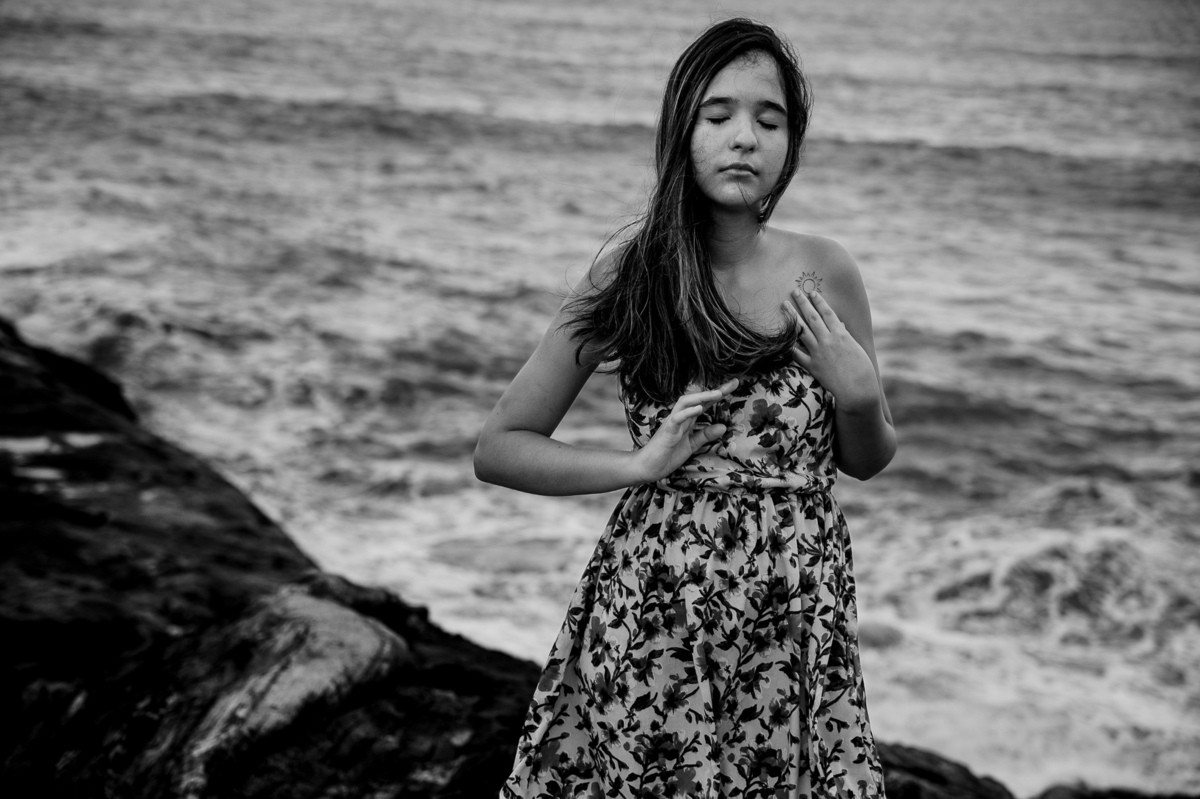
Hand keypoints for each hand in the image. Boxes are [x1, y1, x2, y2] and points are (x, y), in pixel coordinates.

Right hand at [631, 378, 738, 481]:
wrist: (648, 468)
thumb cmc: (667, 455)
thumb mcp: (692, 445)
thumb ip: (705, 435)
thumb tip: (723, 426)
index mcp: (687, 419)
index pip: (705, 402)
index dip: (719, 393)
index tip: (735, 384)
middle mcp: (680, 417)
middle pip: (697, 397)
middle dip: (715, 389)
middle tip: (734, 383)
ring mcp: (672, 423)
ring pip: (685, 402)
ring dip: (701, 397)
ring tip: (718, 393)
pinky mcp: (667, 433)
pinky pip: (677, 419)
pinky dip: (687, 413)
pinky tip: (698, 409)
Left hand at [784, 290, 879, 413]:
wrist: (857, 389)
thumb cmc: (862, 369)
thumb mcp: (856, 348)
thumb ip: (845, 335)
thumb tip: (839, 324)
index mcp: (841, 334)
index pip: (827, 312)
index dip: (819, 301)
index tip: (811, 292)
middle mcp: (828, 340)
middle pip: (812, 317)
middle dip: (802, 302)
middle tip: (794, 291)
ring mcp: (818, 352)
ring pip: (802, 331)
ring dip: (792, 316)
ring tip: (783, 305)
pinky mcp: (812, 366)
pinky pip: (797, 353)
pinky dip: (789, 344)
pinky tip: (781, 334)